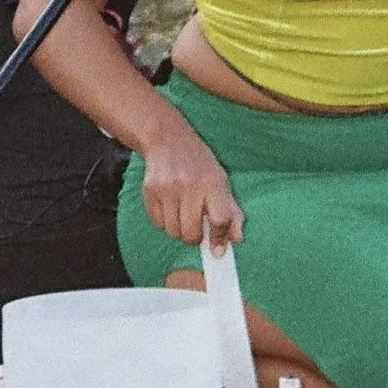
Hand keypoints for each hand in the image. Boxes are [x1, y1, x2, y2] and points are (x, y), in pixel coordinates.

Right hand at [141, 125, 243, 252]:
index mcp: (213, 182)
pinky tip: (170, 207)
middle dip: (195, 237)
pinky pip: (158, 224)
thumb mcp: (221, 181)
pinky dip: (164, 222)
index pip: (220, 220)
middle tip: (196, 226)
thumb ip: (232, 212)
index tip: (217, 248)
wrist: (168, 139)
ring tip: (182, 214)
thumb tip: (237, 239)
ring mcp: (168, 188)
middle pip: (192, 233)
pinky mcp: (150, 190)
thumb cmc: (199, 164)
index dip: (219, 238)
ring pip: (173, 232)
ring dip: (179, 230)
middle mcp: (190, 185)